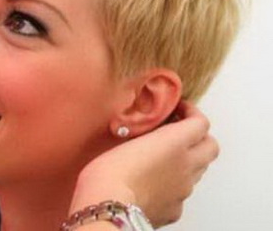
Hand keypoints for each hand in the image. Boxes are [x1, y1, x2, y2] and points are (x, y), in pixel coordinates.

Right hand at [70, 102, 218, 227]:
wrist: (108, 208)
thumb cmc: (110, 171)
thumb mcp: (127, 137)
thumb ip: (147, 132)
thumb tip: (150, 130)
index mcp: (175, 142)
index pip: (201, 123)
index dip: (192, 112)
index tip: (179, 108)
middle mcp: (186, 166)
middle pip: (211, 147)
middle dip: (199, 136)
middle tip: (179, 130)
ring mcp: (183, 190)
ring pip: (199, 170)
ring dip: (188, 159)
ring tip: (164, 155)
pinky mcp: (175, 210)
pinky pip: (182, 193)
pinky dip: (174, 184)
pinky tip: (154, 181)